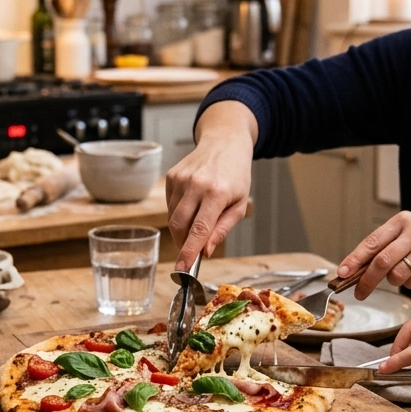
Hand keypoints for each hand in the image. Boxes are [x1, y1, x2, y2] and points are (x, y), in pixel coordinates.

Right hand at [166, 102, 258, 270]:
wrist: (225, 142)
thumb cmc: (236, 175)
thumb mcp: (239, 205)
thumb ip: (222, 230)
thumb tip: (205, 251)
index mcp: (217, 193)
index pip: (199, 230)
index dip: (189, 252)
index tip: (182, 269)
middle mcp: (196, 185)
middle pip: (179, 226)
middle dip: (183, 243)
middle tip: (192, 249)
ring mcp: (181, 179)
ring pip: (173, 217)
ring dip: (183, 227)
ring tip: (199, 218)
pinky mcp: (172, 176)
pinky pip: (170, 205)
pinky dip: (179, 212)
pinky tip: (193, 203)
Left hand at [336, 211, 410, 298]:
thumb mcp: (410, 231)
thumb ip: (385, 245)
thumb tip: (353, 268)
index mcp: (403, 221)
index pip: (372, 242)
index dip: (354, 260)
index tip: (342, 273)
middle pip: (381, 262)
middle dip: (366, 281)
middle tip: (359, 294)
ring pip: (397, 276)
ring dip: (394, 281)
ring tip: (403, 274)